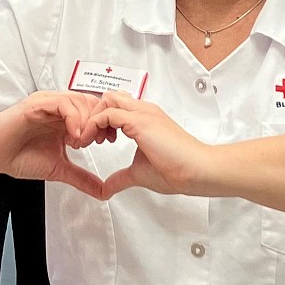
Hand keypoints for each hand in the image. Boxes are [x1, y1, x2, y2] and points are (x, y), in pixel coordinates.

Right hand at [0, 91, 115, 198]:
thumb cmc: (18, 156)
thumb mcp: (59, 169)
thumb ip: (81, 178)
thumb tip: (103, 191)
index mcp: (65, 117)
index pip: (96, 109)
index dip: (106, 122)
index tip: (109, 141)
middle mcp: (58, 107)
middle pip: (92, 101)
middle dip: (101, 120)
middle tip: (100, 140)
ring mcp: (47, 103)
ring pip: (79, 100)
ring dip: (87, 121)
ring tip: (82, 142)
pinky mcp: (36, 104)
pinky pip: (62, 103)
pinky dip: (73, 118)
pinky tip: (73, 136)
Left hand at [90, 91, 214, 198]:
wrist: (196, 170)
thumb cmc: (178, 169)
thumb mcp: (139, 172)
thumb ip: (121, 177)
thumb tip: (106, 188)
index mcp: (146, 118)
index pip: (116, 105)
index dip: (101, 120)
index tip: (96, 141)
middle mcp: (144, 111)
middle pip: (110, 97)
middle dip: (94, 114)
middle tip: (89, 138)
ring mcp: (143, 113)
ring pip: (108, 99)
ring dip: (92, 117)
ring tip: (88, 139)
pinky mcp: (140, 121)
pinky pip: (108, 113)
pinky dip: (93, 125)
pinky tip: (91, 141)